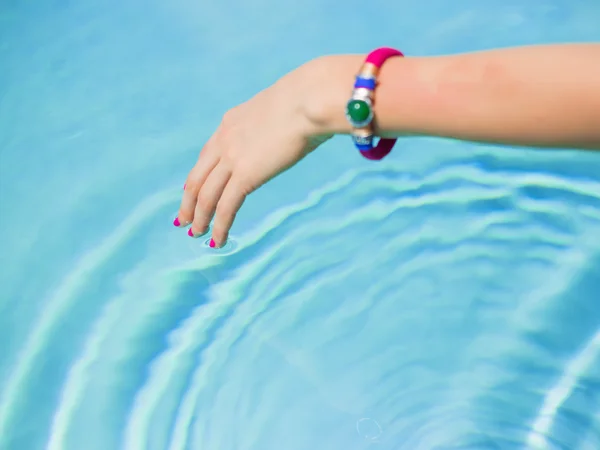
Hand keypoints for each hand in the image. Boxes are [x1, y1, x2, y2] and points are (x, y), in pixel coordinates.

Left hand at [174, 61, 332, 247]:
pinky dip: (219, 226)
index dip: (197, 176)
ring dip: (199, 218)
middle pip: (197, 177)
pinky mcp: (245, 175)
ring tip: (196, 234)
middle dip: (189, 202)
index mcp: (231, 122)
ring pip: (205, 196)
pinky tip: (217, 239)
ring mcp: (232, 158)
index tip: (191, 191)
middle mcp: (224, 140)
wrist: (308, 99)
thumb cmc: (307, 100)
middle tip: (183, 219)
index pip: (206, 155)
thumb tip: (292, 129)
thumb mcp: (279, 111)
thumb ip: (275, 124)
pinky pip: (225, 207)